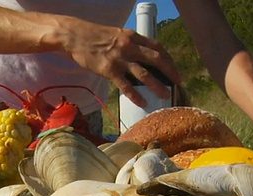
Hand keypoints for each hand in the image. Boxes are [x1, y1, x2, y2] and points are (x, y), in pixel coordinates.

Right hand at [59, 19, 180, 106]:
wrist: (75, 36)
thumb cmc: (94, 36)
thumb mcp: (117, 35)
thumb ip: (130, 44)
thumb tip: (141, 55)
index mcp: (132, 37)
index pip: (157, 47)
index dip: (168, 58)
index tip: (174, 68)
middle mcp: (129, 47)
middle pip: (156, 59)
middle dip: (169, 71)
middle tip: (178, 82)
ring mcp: (120, 59)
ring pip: (144, 74)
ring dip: (157, 85)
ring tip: (166, 95)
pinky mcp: (109, 70)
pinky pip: (126, 85)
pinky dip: (136, 95)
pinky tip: (143, 102)